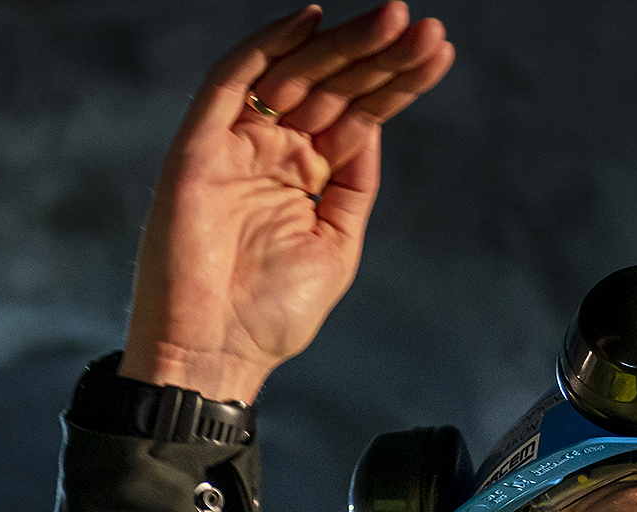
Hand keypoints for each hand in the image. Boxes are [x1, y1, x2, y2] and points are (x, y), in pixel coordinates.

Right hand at [121, 3, 454, 403]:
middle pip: (331, 87)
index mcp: (303, 176)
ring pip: (292, 75)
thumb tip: (373, 123)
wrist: (212, 353)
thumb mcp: (336, 243)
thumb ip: (354, 183)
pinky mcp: (198, 148)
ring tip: (394, 19)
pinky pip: (229, 82)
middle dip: (378, 56)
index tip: (438, 53)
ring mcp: (234, 148)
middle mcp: (269, 153)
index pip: (356, 113)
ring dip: (342, 44)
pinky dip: (266, 45)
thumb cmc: (268, 317)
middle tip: (425, 28)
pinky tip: (311, 19)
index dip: (396, 82)